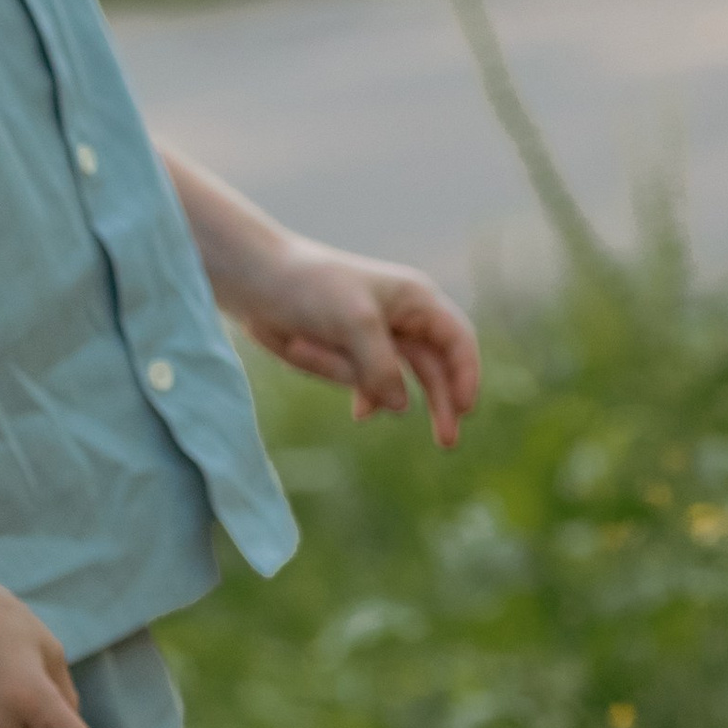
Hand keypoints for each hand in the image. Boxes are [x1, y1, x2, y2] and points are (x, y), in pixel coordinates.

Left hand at [232, 239, 480, 447]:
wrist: (260, 284)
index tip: (466, 410)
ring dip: (374, 390)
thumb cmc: (313, 289)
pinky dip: (362, 395)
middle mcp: (403, 320)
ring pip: (399, 381)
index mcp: (415, 299)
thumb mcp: (355, 324)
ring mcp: (378, 341)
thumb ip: (383, 367)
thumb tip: (402, 408)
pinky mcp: (353, 357)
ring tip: (360, 414)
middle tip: (447, 443)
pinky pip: (371, 387)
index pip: (457, 339)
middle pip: (436, 368)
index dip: (467, 374)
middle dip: (442, 403)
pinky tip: (357, 412)